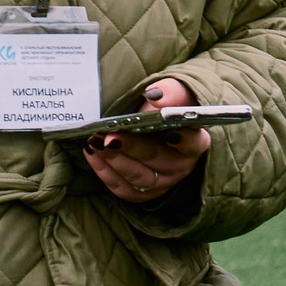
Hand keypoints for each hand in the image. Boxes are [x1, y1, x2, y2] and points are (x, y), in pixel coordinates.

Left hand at [84, 78, 207, 204]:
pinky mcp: (142, 193)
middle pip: (157, 159)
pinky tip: (92, 152)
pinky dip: (104, 171)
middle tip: (109, 136)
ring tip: (95, 142)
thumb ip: (170, 92)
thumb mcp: (174, 94)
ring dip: (114, 159)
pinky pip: (122, 188)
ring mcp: (162, 183)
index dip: (183, 140)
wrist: (154, 125)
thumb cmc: (166, 108)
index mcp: (194, 141)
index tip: (169, 132)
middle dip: (131, 147)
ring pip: (138, 177)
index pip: (193, 143)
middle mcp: (181, 166)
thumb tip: (154, 95)